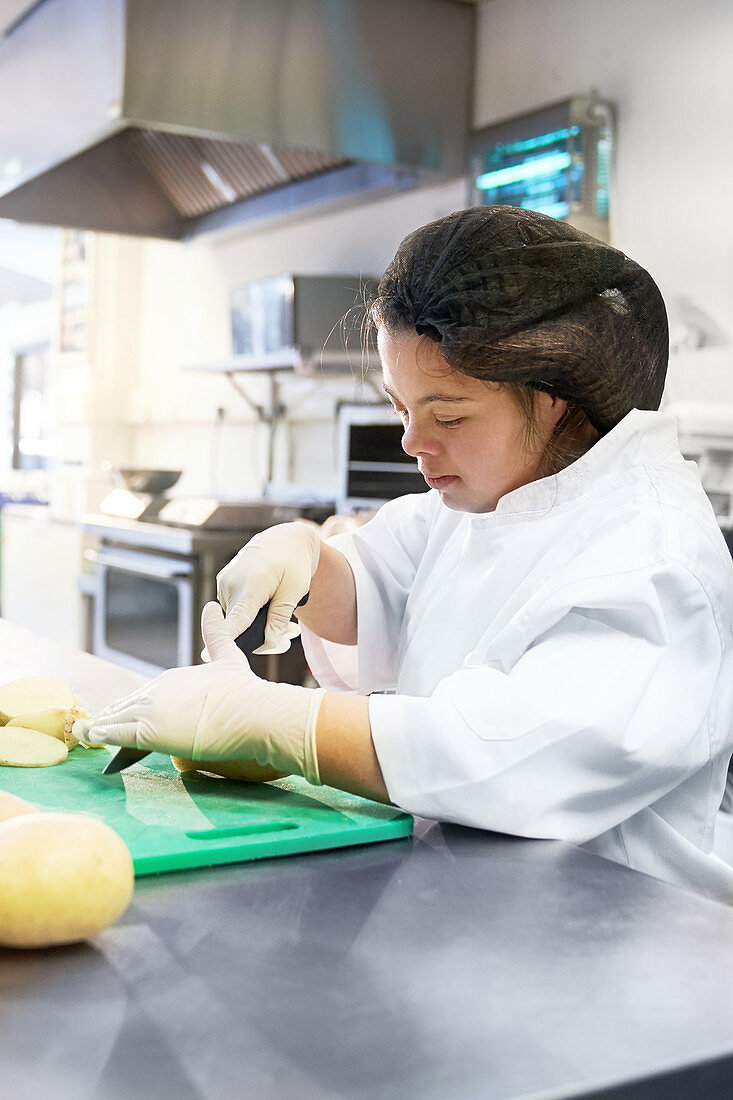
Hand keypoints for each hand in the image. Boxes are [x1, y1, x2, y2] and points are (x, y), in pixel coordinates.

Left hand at [87, 603, 324, 782]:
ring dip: (101, 728)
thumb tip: (212, 606)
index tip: (121, 713)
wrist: (252, 713)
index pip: (143, 695)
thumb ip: (216, 634)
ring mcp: (151, 710)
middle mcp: (157, 690)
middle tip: (97, 728)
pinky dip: (100, 736)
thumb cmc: (244, 690)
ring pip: (116, 720)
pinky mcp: (149, 731)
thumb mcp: (227, 656)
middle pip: (126, 706)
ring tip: (87, 735)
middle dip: (112, 717)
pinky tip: (90, 737)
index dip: (131, 706)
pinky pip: (115, 734)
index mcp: (172, 678)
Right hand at [211, 521, 320, 656]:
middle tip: (292, 635)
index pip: (235, 620)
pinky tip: (273, 613)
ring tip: (289, 626)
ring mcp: (224, 584)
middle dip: (264, 637)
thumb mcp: (295, 590)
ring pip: (237, 620)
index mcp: (250, 584)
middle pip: (238, 626)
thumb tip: (268, 642)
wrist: (284, 539)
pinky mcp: (224, 586)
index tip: (206, 657)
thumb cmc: (293, 562)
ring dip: (259, 627)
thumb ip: (279, 617)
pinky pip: (235, 610)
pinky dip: (251, 616)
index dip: (224, 639)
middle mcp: (230, 584)